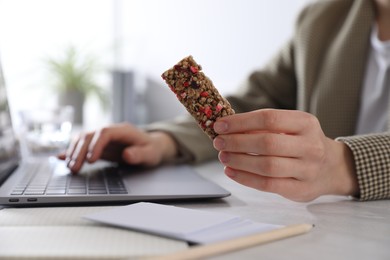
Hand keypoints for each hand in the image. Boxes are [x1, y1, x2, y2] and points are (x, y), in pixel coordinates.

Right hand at [58, 123, 177, 172]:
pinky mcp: (98, 145)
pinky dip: (71, 152)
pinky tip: (60, 158)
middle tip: (74, 168)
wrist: (150, 147)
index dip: (96, 145)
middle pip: (90, 136)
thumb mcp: (151, 154)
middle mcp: (110, 131)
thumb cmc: (151, 150)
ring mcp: (102, 138)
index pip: (105, 132)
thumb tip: (127, 154)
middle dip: (79, 151)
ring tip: (70, 167)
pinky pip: (82, 146)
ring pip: (82, 140)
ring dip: (73, 152)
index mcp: (123, 130)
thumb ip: (140, 154)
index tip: (91, 160)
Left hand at [213, 109, 358, 201]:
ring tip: (223, 156)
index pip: (269, 118)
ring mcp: (308, 170)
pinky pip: (268, 185)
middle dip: (237, 142)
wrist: (332, 167)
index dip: (241, 122)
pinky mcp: (301, 190)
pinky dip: (246, 178)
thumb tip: (227, 127)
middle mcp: (310, 146)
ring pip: (267, 166)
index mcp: (306, 123)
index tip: (220, 125)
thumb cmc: (301, 143)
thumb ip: (264, 126)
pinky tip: (231, 171)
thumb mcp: (291, 127)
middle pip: (267, 143)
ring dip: (239, 161)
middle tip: (219, 142)